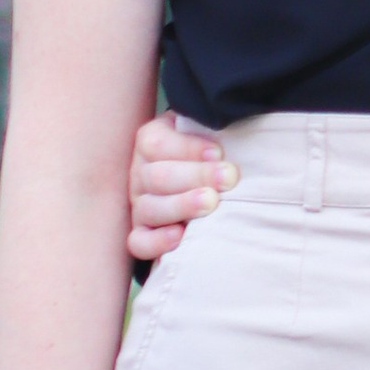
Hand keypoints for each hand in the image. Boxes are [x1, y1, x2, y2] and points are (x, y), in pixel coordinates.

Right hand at [128, 113, 232, 259]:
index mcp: (150, 141)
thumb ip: (213, 127)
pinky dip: (157, 242)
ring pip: (149, 208)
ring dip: (182, 205)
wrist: (209, 176)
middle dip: (197, 176)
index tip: (219, 153)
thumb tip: (230, 130)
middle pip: (157, 176)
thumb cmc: (213, 151)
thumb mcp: (208, 129)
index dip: (189, 148)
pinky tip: (181, 236)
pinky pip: (139, 243)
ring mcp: (139, 205)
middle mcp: (140, 173)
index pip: (158, 144)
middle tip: (229, 178)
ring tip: (212, 202)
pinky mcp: (142, 233)